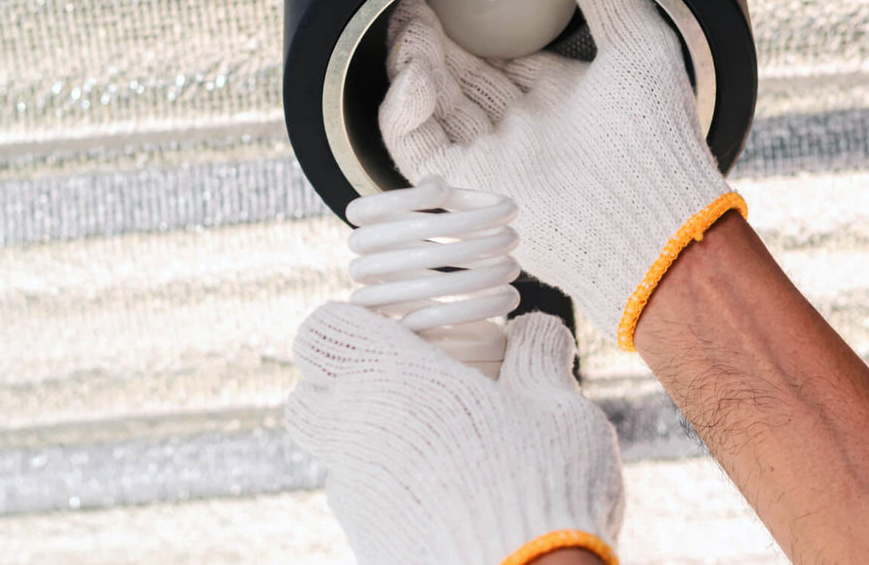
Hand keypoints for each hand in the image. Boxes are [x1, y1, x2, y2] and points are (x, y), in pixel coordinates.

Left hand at [287, 304, 622, 564]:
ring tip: (440, 447)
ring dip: (369, 439)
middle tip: (409, 386)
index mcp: (395, 378)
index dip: (348, 325)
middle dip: (343, 382)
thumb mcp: (559, 407)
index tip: (391, 331)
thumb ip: (538, 356)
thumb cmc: (544, 487)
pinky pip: (360, 500)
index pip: (321, 331)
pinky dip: (388, 489)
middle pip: (309, 393)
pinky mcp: (365, 542)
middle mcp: (356, 433)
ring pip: (333, 450)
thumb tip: (537, 328)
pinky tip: (445, 497)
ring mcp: (354, 495)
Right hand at [379, 0, 745, 347]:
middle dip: (429, 38)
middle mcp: (520, 132)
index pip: (498, 56)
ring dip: (410, 63)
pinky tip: (412, 72)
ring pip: (430, 106)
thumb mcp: (640, 46)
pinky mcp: (465, 188)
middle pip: (456, 78)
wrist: (645, 209)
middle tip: (412, 4)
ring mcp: (491, 161)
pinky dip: (402, 108)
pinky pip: (415, 145)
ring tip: (408, 26)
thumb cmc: (652, 134)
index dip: (470, 27)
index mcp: (559, 100)